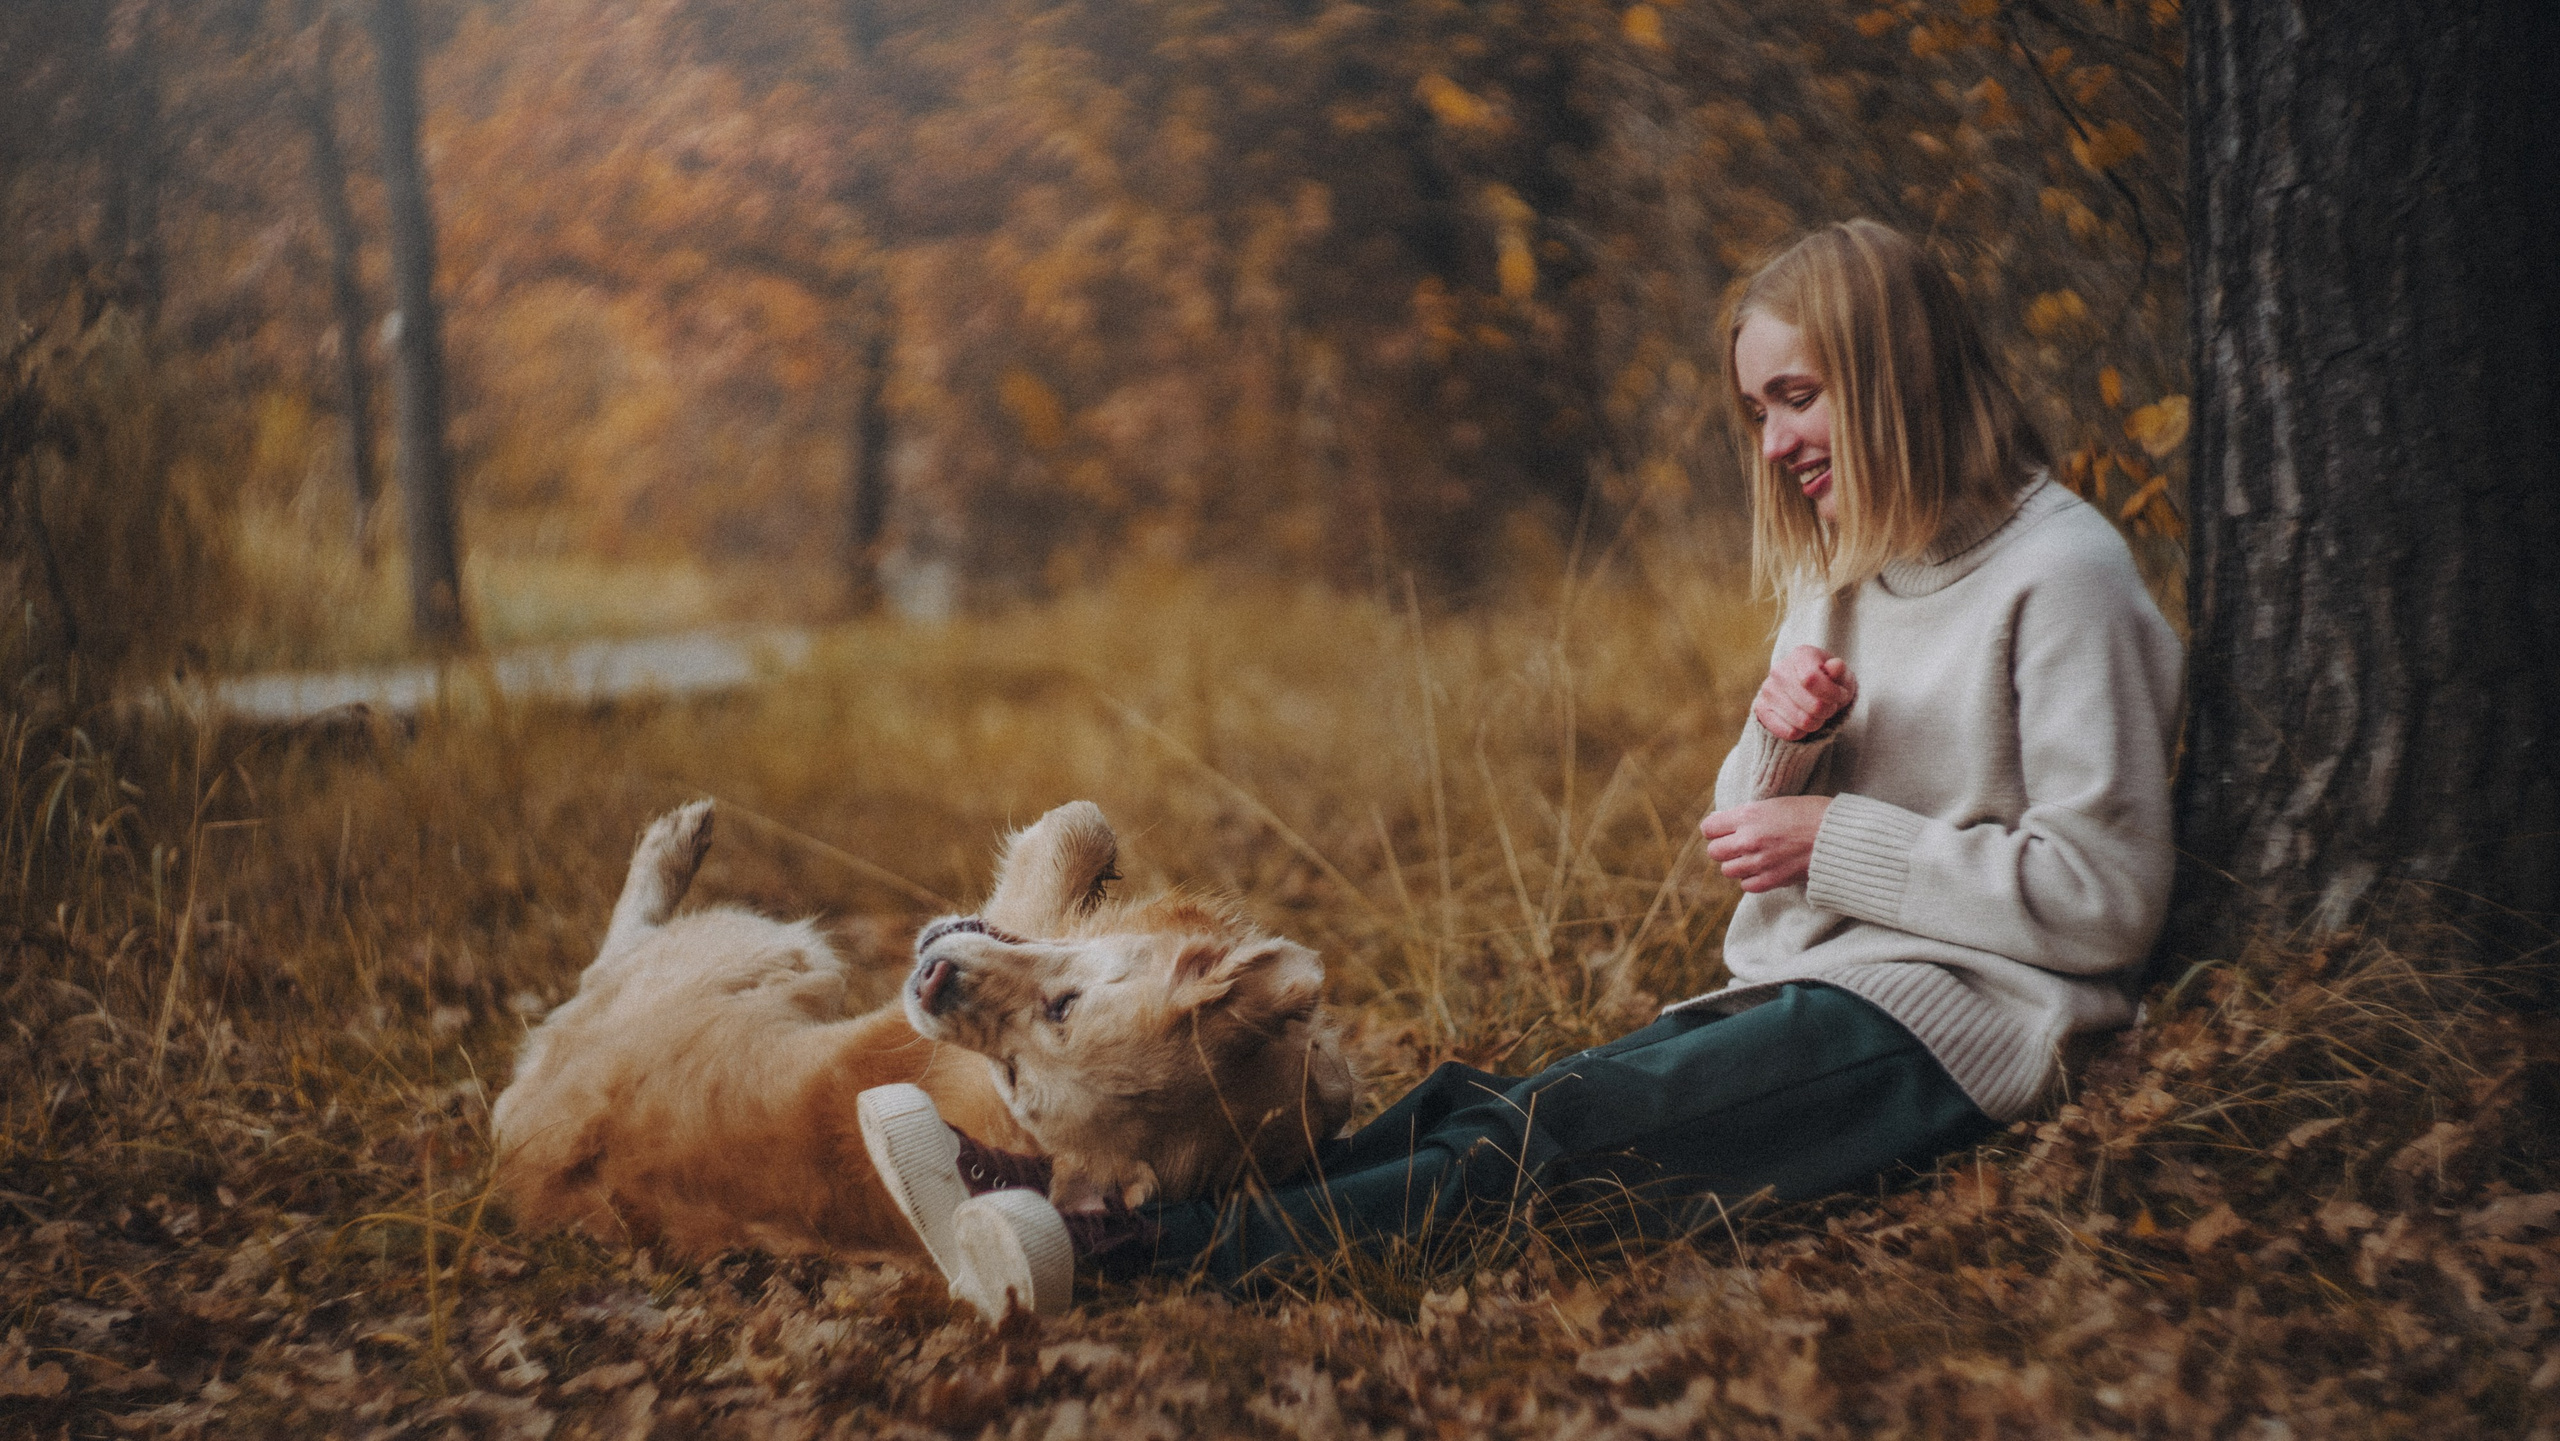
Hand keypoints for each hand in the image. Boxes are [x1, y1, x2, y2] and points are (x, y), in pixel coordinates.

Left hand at [1699, 796, 1830, 892]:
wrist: (1840, 836)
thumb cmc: (1814, 813)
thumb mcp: (1777, 803)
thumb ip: (1750, 814)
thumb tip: (1728, 823)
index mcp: (1749, 815)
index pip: (1708, 828)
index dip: (1716, 829)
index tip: (1725, 829)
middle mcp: (1749, 839)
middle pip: (1714, 852)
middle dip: (1724, 848)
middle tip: (1738, 845)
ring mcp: (1759, 862)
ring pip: (1728, 871)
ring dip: (1737, 865)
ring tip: (1753, 858)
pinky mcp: (1772, 880)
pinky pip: (1747, 886)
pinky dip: (1752, 880)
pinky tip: (1764, 870)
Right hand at [1753, 645, 1855, 741]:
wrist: (1808, 691)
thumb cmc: (1829, 682)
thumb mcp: (1841, 675)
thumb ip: (1839, 672)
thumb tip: (1835, 667)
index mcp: (1800, 655)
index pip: (1812, 680)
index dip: (1832, 694)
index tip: (1840, 695)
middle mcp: (1779, 670)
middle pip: (1813, 706)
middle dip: (1828, 711)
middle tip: (1829, 706)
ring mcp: (1768, 690)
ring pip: (1803, 721)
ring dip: (1817, 722)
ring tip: (1817, 714)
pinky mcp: (1761, 709)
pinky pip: (1789, 733)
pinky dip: (1802, 732)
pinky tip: (1803, 722)